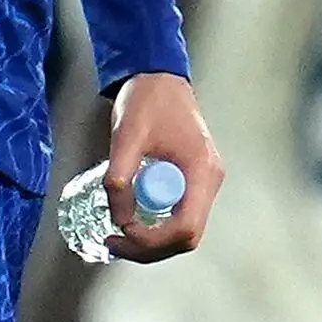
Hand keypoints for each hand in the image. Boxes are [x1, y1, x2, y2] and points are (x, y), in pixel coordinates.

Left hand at [102, 72, 222, 261]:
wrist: (158, 74)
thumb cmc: (146, 98)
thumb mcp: (126, 137)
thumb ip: (120, 178)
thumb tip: (118, 219)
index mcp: (202, 172)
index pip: (186, 228)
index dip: (153, 239)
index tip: (121, 231)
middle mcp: (208, 182)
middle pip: (186, 236)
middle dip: (149, 247)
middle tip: (113, 244)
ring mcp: (202, 182)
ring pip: (182, 229)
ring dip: (151, 240)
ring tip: (117, 237)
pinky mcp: (191, 179)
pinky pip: (176, 212)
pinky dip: (154, 223)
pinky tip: (129, 220)